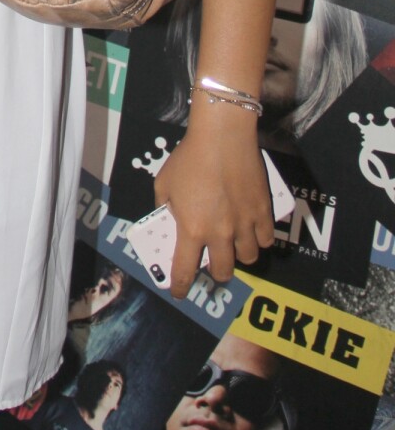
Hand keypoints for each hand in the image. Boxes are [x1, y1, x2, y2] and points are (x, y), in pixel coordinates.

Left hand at [155, 123, 273, 299]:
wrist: (222, 136)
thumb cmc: (189, 157)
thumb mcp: (164, 183)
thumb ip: (165, 206)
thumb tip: (170, 219)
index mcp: (192, 229)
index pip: (185, 271)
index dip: (180, 287)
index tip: (179, 292)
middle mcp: (220, 234)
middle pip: (223, 272)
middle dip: (216, 273)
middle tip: (212, 262)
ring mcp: (244, 225)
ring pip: (248, 258)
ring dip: (239, 255)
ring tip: (234, 243)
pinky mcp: (263, 212)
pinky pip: (266, 239)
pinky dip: (259, 239)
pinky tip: (253, 230)